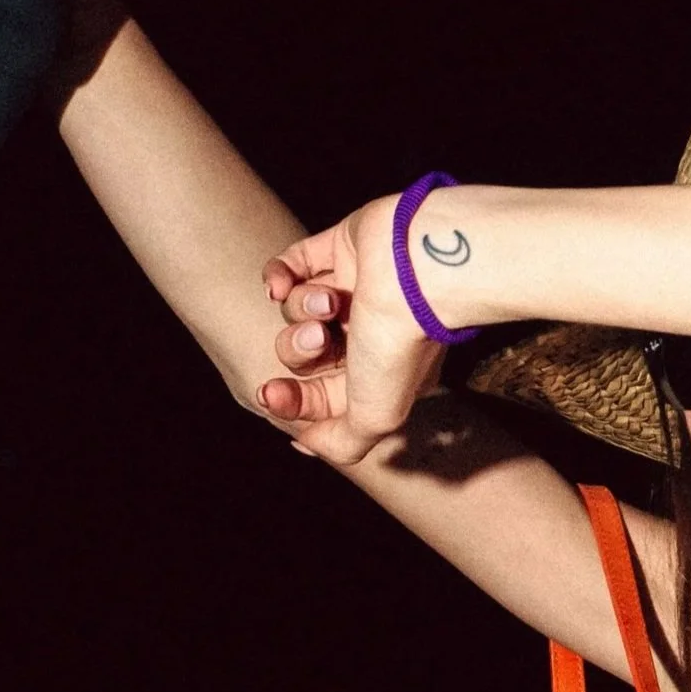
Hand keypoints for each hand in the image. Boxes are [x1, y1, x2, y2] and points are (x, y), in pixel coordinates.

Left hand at [258, 198, 446, 464]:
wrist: (418, 270)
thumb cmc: (399, 346)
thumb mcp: (374, 417)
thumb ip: (341, 442)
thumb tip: (305, 442)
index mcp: (380, 375)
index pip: (318, 397)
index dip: (290, 400)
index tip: (272, 394)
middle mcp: (366, 335)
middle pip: (301, 354)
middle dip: (299, 350)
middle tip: (320, 337)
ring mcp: (352, 289)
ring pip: (294, 310)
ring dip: (300, 309)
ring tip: (329, 300)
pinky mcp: (340, 249)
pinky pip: (288, 266)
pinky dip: (278, 276)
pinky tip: (281, 284)